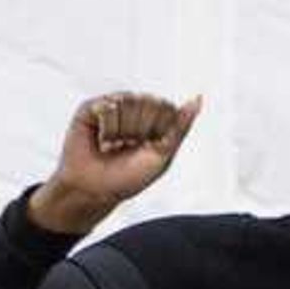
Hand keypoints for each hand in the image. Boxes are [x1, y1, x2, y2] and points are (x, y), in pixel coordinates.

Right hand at [34, 92, 201, 233]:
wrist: (95, 190)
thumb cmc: (130, 178)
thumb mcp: (163, 155)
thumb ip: (180, 126)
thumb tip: (199, 98)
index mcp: (153, 120)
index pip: (166, 107)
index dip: (158, 131)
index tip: (148, 148)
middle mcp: (132, 109)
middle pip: (148, 101)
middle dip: (140, 130)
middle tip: (127, 147)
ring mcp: (111, 106)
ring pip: (127, 102)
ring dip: (122, 131)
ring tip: (112, 146)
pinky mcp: (90, 107)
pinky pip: (108, 106)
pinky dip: (107, 128)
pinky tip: (101, 140)